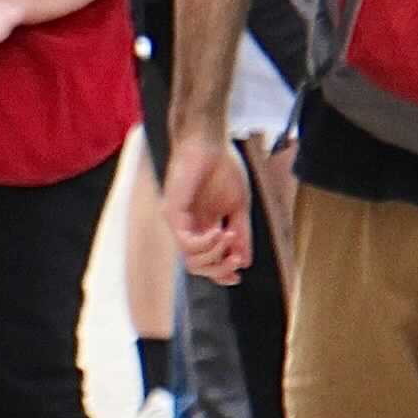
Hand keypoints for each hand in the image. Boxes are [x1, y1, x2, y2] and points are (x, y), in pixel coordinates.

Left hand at [167, 126, 258, 281]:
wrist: (210, 142)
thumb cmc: (223, 167)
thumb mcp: (239, 207)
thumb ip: (241, 234)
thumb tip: (245, 261)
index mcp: (205, 226)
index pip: (208, 261)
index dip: (221, 273)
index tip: (238, 276)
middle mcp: (190, 227)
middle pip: (198, 267)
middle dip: (220, 270)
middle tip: (235, 260)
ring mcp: (179, 222)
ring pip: (191, 261)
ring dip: (215, 257)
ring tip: (229, 238)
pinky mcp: (172, 213)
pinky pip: (185, 243)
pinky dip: (205, 244)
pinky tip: (218, 232)